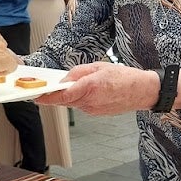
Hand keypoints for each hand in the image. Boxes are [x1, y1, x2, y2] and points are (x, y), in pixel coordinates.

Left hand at [36, 62, 158, 115]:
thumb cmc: (125, 77)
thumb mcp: (99, 66)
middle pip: (65, 101)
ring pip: (73, 104)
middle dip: (54, 96)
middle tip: (45, 90)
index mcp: (91, 87)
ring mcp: (94, 110)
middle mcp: (91, 101)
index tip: (37, 96)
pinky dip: (78, 99)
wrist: (142, 91)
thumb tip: (64, 79)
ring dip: (68, 97)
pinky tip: (83, 92)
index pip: (63, 95)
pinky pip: (82, 106)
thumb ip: (79, 72)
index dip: (48, 97)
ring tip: (68, 87)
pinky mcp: (97, 113)